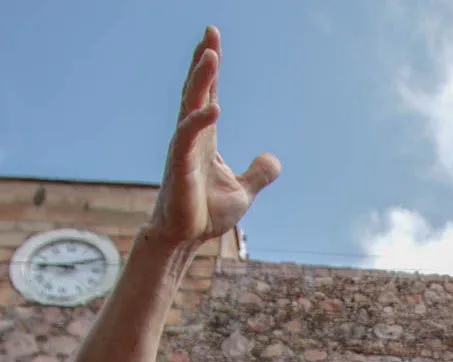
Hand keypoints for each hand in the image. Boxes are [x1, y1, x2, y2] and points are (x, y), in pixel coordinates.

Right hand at [145, 27, 280, 250]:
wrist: (186, 239)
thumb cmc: (206, 214)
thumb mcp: (243, 193)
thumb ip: (258, 174)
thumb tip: (274, 159)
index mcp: (206, 138)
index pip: (208, 94)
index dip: (211, 67)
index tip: (213, 38)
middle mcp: (192, 137)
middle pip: (197, 91)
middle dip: (203, 61)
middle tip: (211, 32)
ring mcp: (183, 150)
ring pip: (190, 107)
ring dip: (200, 81)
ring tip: (210, 56)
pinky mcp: (178, 167)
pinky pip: (187, 138)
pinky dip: (200, 121)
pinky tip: (214, 108)